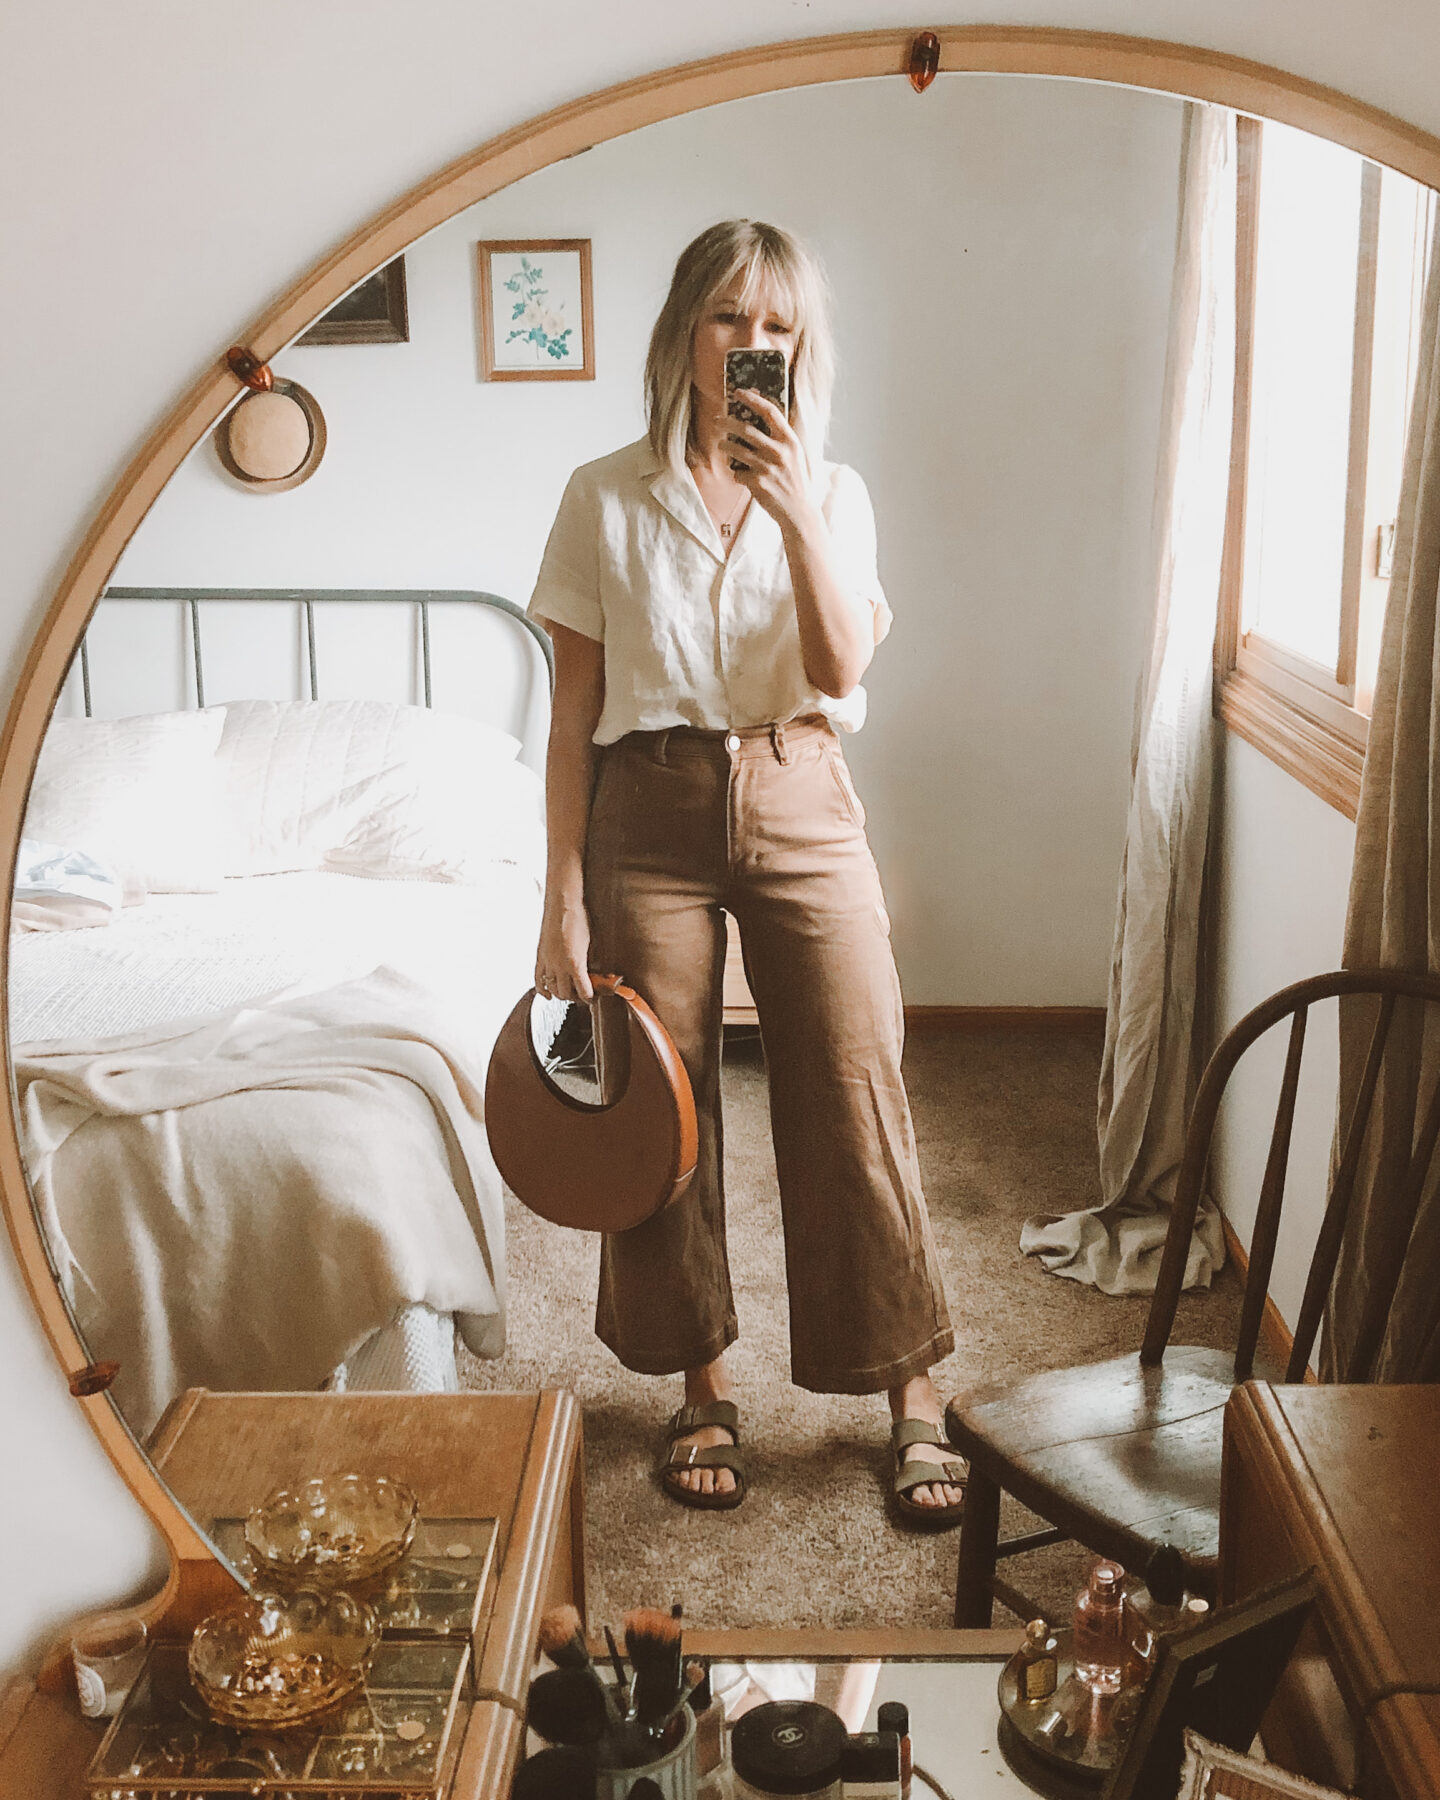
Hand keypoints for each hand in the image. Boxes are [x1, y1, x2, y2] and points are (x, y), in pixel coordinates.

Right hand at [535, 902, 592, 1004]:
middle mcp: (560, 966)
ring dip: (561, 994)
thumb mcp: (591, 943)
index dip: (589, 997)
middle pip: (566, 994)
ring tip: (569, 992)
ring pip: (552, 989)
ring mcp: (548, 962)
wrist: (562, 905)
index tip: (593, 997)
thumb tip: (594, 973)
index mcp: (575, 964)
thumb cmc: (579, 920)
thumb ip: (589, 961)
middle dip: (575, 997)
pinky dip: (542, 990)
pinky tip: (548, 995)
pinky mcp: (540, 957)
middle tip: (582, 994)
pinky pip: (538, 980)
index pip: (583, 991)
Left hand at [726, 390, 817, 533]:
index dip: (753, 399)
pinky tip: (743, 478)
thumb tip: (759, 419)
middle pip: (746, 428)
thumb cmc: (794, 481)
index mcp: (790, 441)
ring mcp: (767, 467)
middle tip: (717, 419)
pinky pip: (738, 473)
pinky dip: (737, 474)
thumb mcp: (795, 456)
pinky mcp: (757, 482)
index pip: (770, 412)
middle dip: (727, 422)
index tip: (739, 392)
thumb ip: (780, 439)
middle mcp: (779, 451)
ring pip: (736, 449)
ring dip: (725, 445)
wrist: (799, 511)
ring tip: (722, 444)